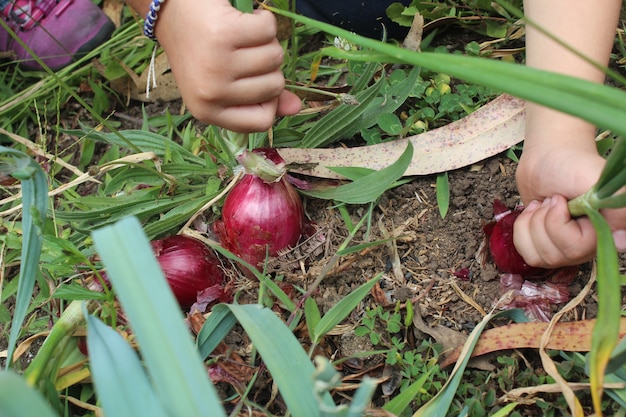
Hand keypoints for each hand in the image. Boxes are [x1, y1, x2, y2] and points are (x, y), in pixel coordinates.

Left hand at [154, 0, 300, 131]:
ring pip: (274, 57)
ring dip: (266, 42)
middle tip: (244, 53)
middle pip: (273, 87)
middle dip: (268, 67)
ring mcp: (218, 64)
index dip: (269, 101)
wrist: (171, 11)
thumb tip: (296, 107)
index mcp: (207, 111)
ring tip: (242, 36)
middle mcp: (211, 92)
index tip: (257, 83)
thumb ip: (260, 98)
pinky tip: (245, 19)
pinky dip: (263, 20)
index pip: (261, 122)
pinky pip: (269, 30)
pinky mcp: (225, 33)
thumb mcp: (223, 82)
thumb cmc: (200, 50)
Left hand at [514, 134, 625, 267]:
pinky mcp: (545, 247)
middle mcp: (588, 247)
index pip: (575, 248)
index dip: (558, 223)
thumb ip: (617, 208)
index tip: (561, 199)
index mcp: (606, 232)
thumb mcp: (597, 179)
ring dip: (532, 223)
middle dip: (543, 220)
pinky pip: (526, 253)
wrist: (548, 157)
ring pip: (538, 257)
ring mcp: (566, 250)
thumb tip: (621, 244)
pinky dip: (522, 229)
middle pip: (554, 255)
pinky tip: (535, 212)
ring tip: (545, 204)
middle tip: (553, 199)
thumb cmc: (573, 165)